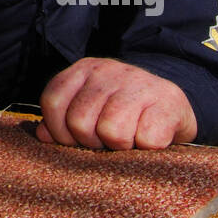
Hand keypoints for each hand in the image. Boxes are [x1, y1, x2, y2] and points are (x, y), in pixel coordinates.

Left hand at [35, 57, 197, 149]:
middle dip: (91, 142)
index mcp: (85, 69)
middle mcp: (109, 70)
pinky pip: (146, 140)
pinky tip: (149, 140)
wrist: (174, 104)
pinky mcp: (168, 103)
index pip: (52, 100)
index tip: (75, 141)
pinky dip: (147, 148)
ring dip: (120, 147)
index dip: (59, 130)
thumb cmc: (126, 112)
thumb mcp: (92, 108)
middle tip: (107, 142)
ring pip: (111, 132)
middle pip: (79, 121)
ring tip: (128, 140)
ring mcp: (139, 83)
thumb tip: (43, 135)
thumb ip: (63, 118)